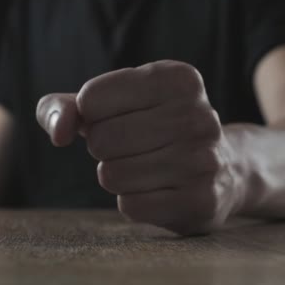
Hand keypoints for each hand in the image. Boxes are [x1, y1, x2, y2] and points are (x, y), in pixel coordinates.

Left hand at [36, 60, 241, 234]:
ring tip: (148, 168)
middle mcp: (198, 115)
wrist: (225, 167)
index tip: (120, 117)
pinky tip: (160, 190)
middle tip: (135, 147)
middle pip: (101, 140)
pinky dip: (133, 202)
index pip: (91, 99)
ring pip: (112, 175)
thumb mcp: (112, 103)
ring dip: (118, 176)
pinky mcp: (201, 201)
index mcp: (178, 78)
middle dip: (104, 149)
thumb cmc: (153, 128)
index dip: (93, 116)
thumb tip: (58, 132)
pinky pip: (130, 206)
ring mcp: (203, 160)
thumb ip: (66, 107)